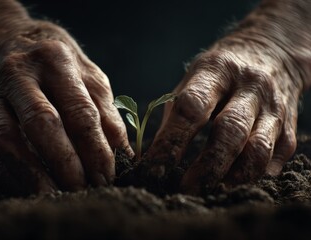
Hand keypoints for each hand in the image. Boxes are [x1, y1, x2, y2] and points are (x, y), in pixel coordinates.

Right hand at [0, 20, 131, 194]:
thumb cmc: (50, 62)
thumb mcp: (84, 72)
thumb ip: (105, 110)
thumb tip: (123, 155)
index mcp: (53, 59)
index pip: (80, 112)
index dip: (96, 150)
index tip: (109, 176)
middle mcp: (17, 74)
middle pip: (43, 124)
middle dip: (66, 164)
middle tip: (86, 189)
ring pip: (7, 140)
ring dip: (33, 176)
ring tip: (57, 197)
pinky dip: (10, 177)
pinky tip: (31, 191)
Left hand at [146, 35, 302, 193]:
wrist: (274, 51)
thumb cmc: (219, 72)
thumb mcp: (193, 77)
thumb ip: (176, 112)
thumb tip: (156, 157)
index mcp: (217, 69)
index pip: (192, 108)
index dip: (172, 141)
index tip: (154, 168)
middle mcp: (250, 85)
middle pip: (229, 132)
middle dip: (205, 167)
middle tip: (185, 189)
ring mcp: (273, 105)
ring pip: (257, 149)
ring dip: (233, 176)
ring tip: (211, 190)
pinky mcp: (289, 124)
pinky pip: (276, 156)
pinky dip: (254, 174)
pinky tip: (235, 180)